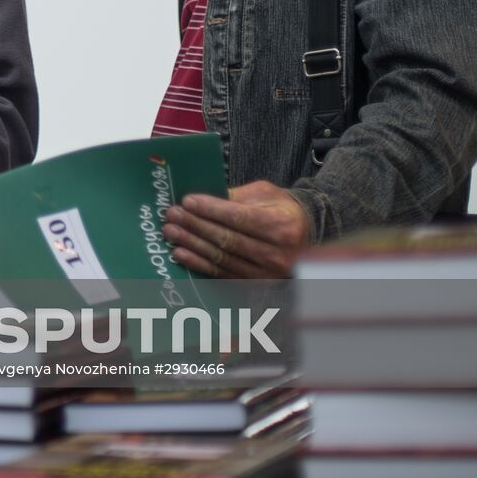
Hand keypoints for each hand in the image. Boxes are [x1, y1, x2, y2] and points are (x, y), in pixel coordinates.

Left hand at [162, 181, 310, 277]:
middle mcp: (277, 252)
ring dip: (192, 245)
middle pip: (228, 239)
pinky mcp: (257, 284)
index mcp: (281, 225)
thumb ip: (235, 196)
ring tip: (171, 232)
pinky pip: (222, 274)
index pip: (240, 218)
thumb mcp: (264, 193)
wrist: (305, 234)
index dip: (211, 210)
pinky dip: (199, 264)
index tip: (187, 201)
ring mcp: (267, 272)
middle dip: (195, 226)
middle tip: (172, 216)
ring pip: (222, 258)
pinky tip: (180, 254)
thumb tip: (201, 200)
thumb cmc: (280, 209)